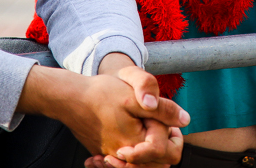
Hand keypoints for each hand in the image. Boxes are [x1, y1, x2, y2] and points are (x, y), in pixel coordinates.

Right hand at [18, 66, 188, 166]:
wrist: (70, 98)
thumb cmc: (101, 94)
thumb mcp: (135, 95)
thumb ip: (162, 110)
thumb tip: (185, 120)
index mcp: (136, 143)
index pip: (169, 151)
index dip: (173, 133)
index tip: (165, 117)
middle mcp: (123, 156)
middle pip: (158, 163)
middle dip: (163, 143)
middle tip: (158, 122)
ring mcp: (112, 157)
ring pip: (142, 164)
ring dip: (148, 150)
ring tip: (146, 127)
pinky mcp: (103, 154)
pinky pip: (123, 163)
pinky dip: (130, 154)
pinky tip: (130, 135)